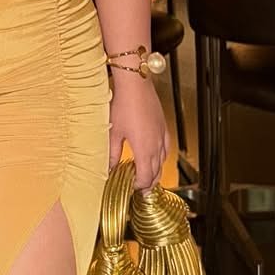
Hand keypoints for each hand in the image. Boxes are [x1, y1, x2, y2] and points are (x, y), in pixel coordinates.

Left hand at [108, 73, 171, 191]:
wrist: (135, 84)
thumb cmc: (123, 104)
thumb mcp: (113, 132)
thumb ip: (111, 154)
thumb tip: (108, 168)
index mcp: (144, 149)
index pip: (145, 177)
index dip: (139, 186)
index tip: (132, 189)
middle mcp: (156, 145)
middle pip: (156, 172)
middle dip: (149, 183)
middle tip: (142, 190)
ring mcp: (162, 135)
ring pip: (162, 161)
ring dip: (156, 171)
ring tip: (148, 177)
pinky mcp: (163, 126)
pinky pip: (166, 148)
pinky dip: (162, 157)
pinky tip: (157, 156)